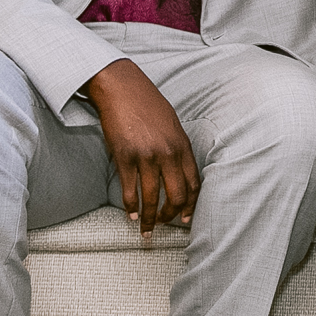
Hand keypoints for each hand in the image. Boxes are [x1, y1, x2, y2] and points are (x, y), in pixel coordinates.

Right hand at [83, 57, 199, 235]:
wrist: (122, 87)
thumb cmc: (147, 103)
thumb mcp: (172, 124)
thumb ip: (177, 148)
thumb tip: (179, 172)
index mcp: (183, 145)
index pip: (193, 184)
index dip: (191, 206)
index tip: (186, 219)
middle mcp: (167, 153)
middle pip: (176, 196)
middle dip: (171, 216)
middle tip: (163, 224)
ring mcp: (146, 156)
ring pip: (152, 198)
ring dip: (149, 218)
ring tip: (146, 228)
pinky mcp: (124, 157)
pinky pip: (130, 189)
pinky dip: (131, 206)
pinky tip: (130, 214)